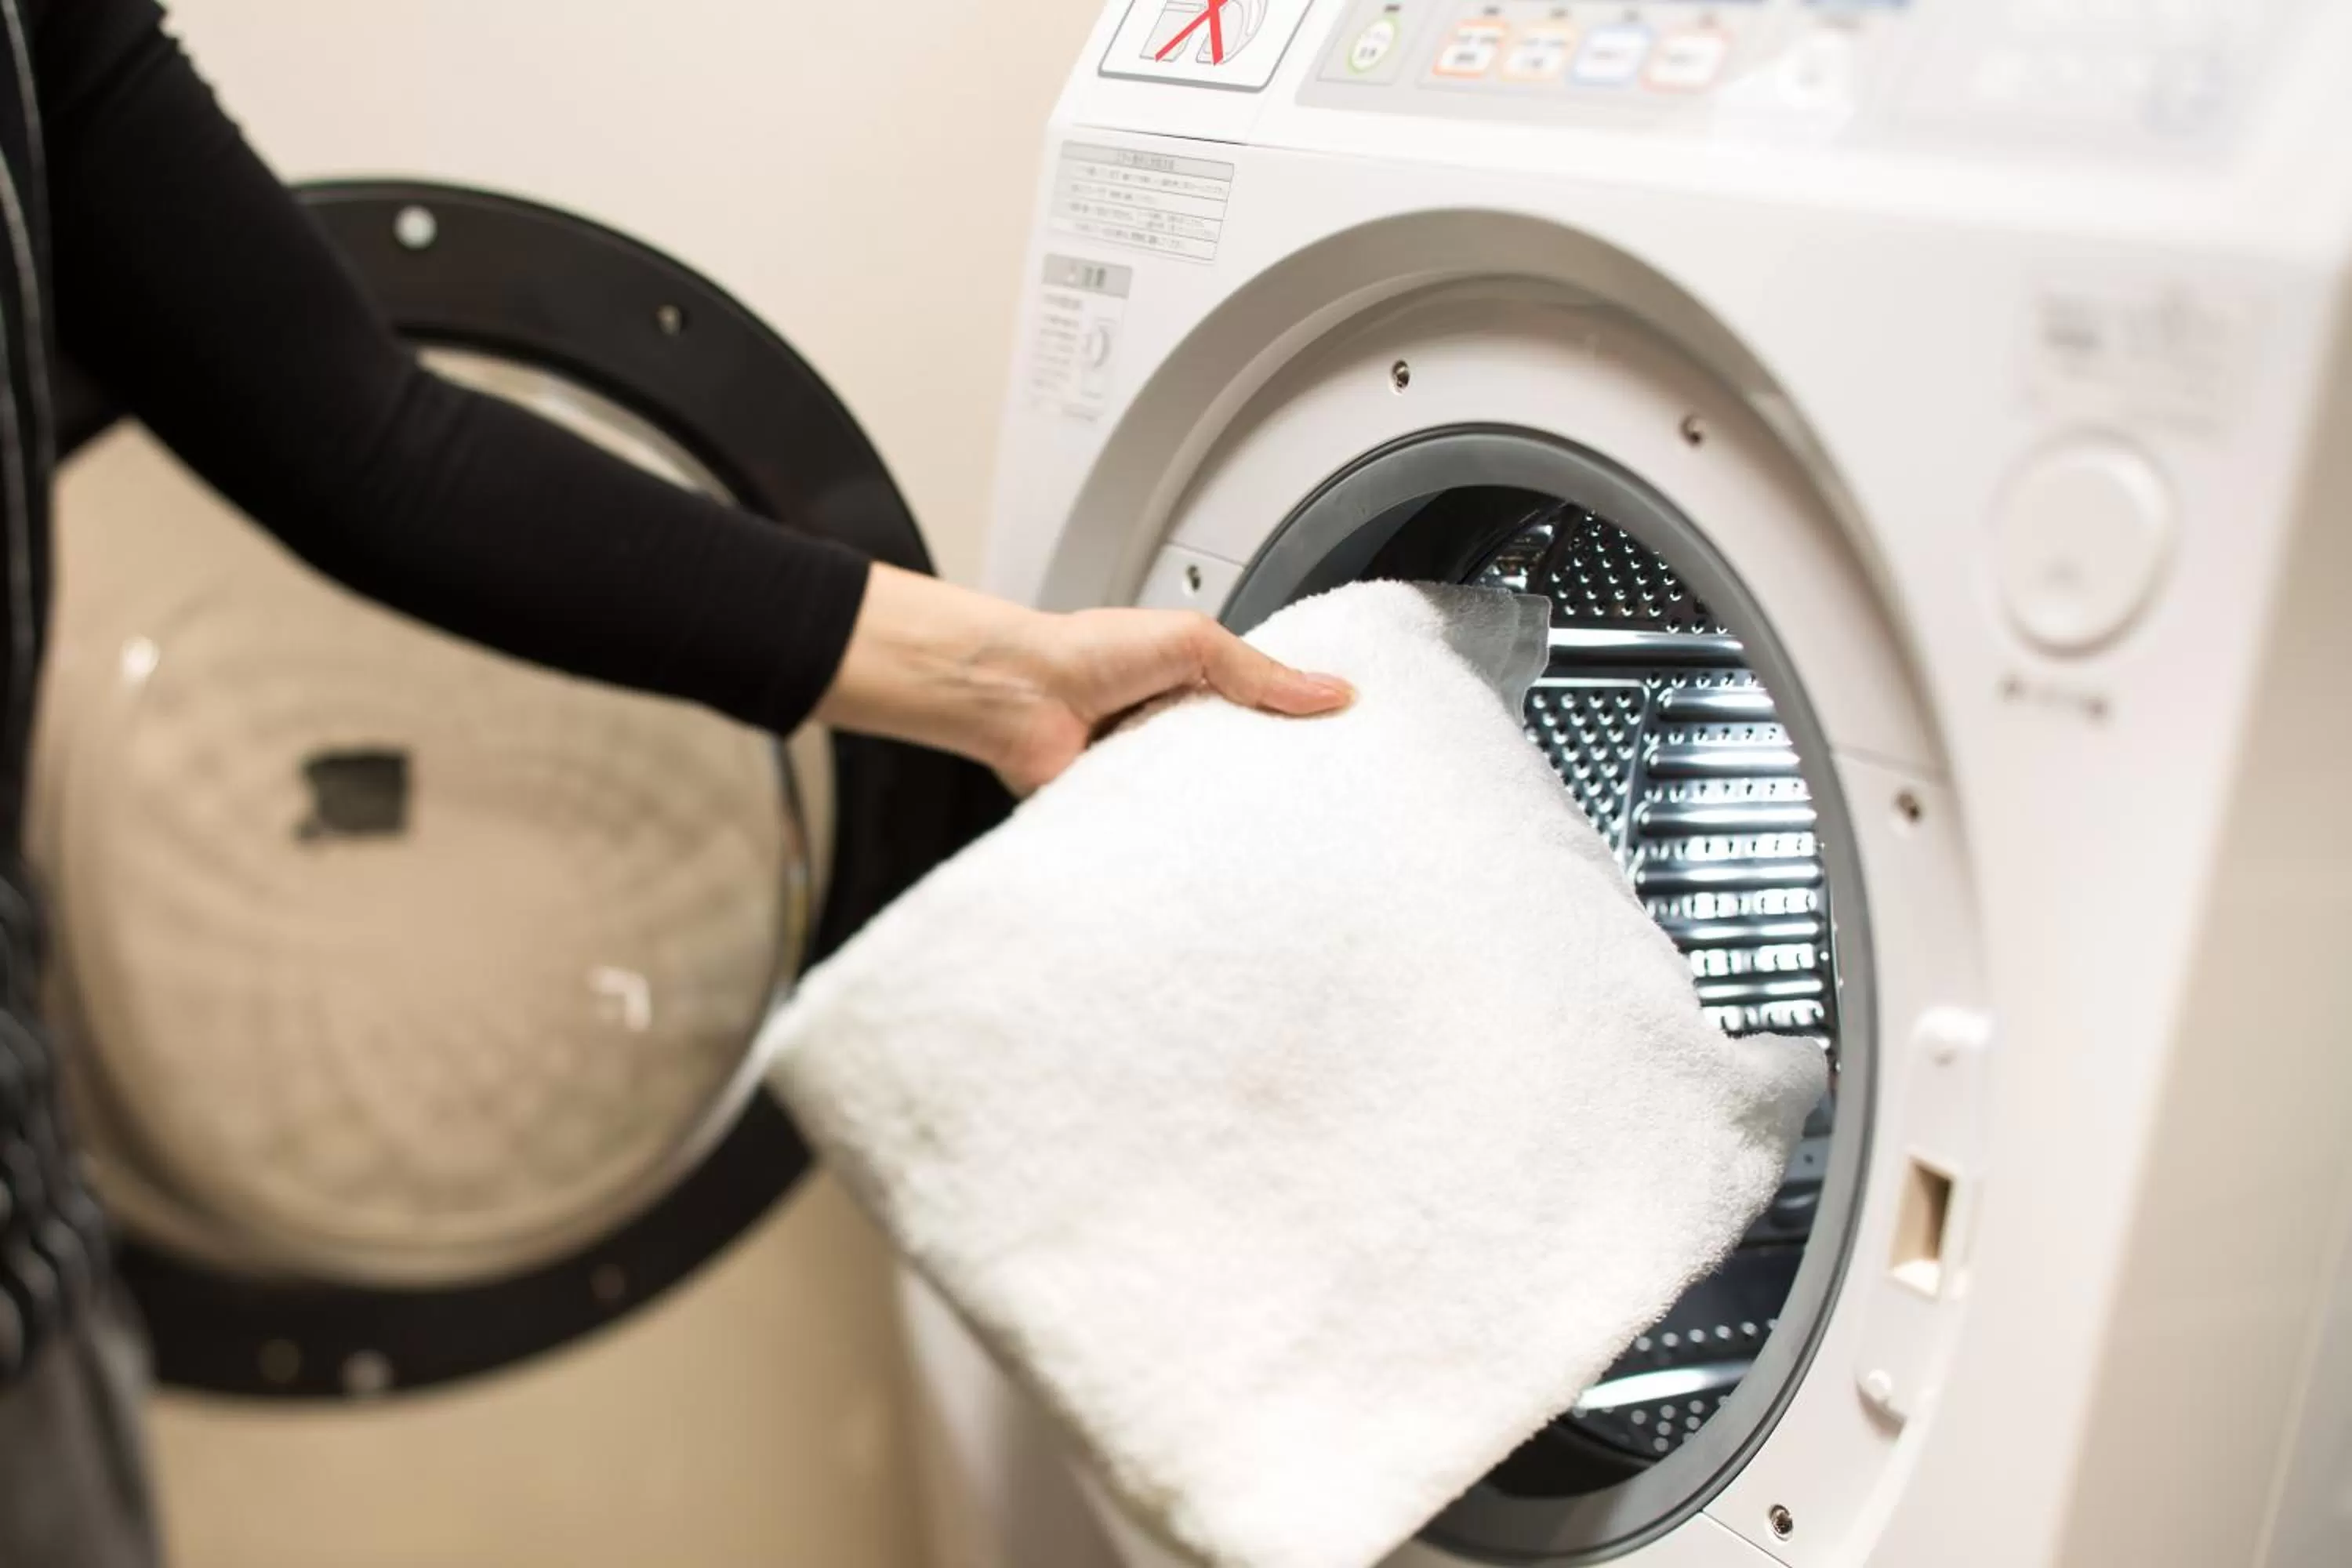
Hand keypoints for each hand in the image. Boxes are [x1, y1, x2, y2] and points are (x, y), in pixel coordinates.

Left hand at [815, 564, 1352, 793]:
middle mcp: (1173, 737)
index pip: (1262, 718)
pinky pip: (1166, 836)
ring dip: (1231, 818)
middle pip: (1241, 769)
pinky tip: (1215, 856)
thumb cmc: (1086, 652)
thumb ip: (1260, 672)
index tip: (1344, 755)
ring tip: (1281, 839)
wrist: (1018, 694)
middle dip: (1273, 786)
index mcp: (1194, 690)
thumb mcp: (1193, 642)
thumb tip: (1333, 692)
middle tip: (1322, 806)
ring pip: (1208, 807)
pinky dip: (1185, 843)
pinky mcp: (1124, 816)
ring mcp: (1149, 779)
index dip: (1298, 736)